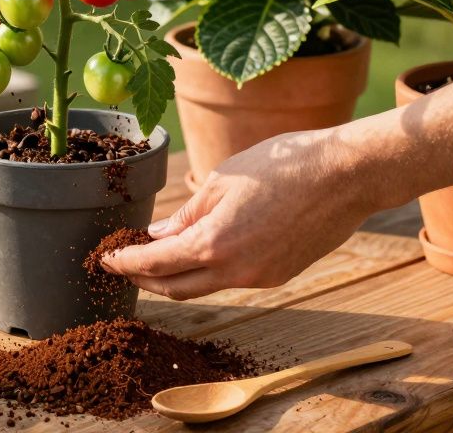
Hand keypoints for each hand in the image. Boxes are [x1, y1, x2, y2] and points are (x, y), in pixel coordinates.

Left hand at [102, 128, 385, 299]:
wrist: (346, 175)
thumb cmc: (286, 165)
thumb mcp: (223, 179)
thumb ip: (188, 213)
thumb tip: (160, 236)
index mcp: (214, 243)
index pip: (155, 265)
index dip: (125, 264)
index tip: (105, 260)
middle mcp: (235, 271)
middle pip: (175, 288)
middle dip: (145, 279)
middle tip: (124, 264)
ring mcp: (260, 278)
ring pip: (205, 287)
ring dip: (177, 277)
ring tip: (158, 257)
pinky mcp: (280, 275)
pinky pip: (233, 280)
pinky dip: (210, 271)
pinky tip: (204, 251)